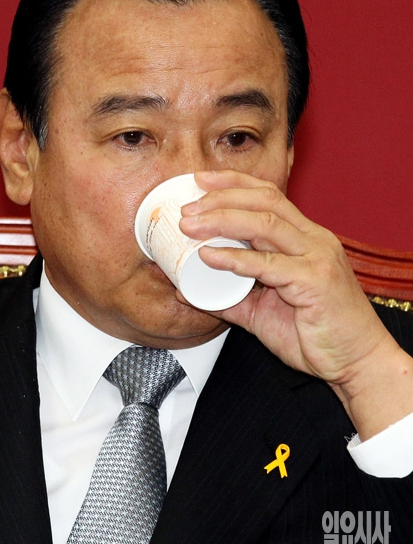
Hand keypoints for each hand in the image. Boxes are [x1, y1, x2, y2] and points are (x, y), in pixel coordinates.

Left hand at [180, 170, 412, 437]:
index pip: (267, 196)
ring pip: (265, 224)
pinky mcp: (315, 281)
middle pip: (264, 202)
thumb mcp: (262, 312)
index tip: (199, 181)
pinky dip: (235, 258)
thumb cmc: (315, 335)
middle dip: (220, 198)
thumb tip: (187, 292)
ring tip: (190, 226)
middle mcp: (313, 240)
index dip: (232, 183)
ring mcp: (317, 257)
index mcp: (305, 239)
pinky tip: (210, 257)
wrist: (356, 363)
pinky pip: (269, 264)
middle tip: (187, 209)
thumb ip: (227, 299)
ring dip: (222, 220)